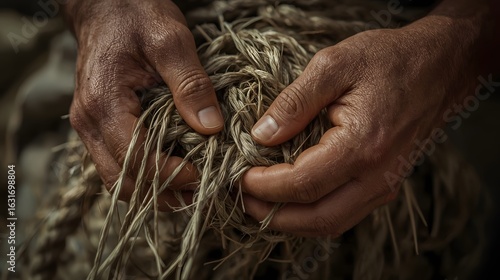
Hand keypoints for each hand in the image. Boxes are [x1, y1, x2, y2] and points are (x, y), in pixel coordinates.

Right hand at [65, 0, 223, 208]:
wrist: (106, 5)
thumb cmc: (136, 15)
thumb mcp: (171, 41)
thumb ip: (190, 84)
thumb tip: (210, 127)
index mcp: (104, 102)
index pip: (135, 158)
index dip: (170, 174)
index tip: (203, 175)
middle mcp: (89, 122)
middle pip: (122, 181)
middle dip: (162, 193)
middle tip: (201, 192)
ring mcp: (90, 127)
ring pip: (118, 179)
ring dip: (153, 190)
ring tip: (190, 189)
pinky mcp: (99, 126)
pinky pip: (118, 164)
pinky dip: (145, 176)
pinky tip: (173, 172)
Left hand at [241, 12, 483, 235]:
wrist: (440, 66)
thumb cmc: (389, 60)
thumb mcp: (334, 65)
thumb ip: (293, 102)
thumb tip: (261, 135)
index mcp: (362, 146)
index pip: (302, 184)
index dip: (265, 186)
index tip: (239, 177)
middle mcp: (377, 176)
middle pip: (317, 219)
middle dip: (273, 215)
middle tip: (242, 199)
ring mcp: (385, 185)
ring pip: (331, 223)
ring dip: (292, 220)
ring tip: (261, 203)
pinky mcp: (385, 184)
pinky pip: (344, 213)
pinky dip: (312, 214)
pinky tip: (292, 198)